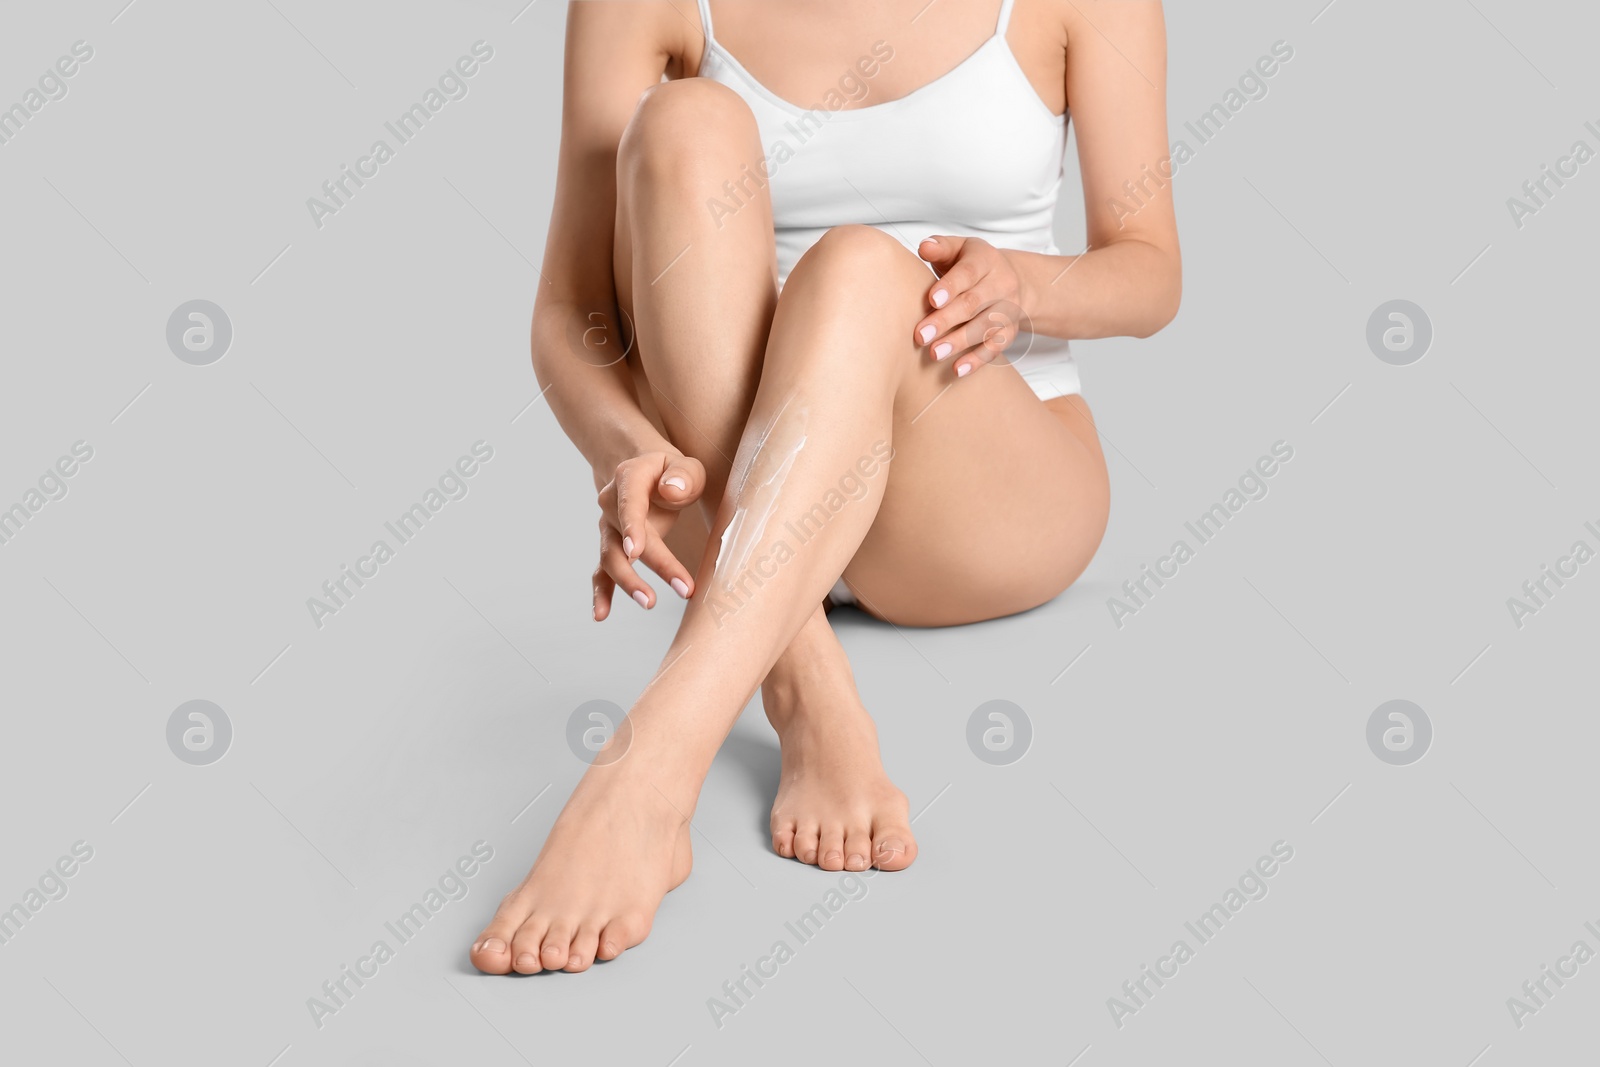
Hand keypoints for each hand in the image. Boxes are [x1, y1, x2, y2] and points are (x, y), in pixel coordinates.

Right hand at [593, 450, 705, 619]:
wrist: (647, 472)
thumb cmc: (673, 472)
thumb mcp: (686, 465)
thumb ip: (683, 475)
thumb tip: (671, 491)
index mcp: (629, 478)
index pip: (629, 502)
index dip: (631, 526)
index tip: (636, 551)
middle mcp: (611, 504)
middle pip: (624, 537)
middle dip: (654, 564)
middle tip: (683, 588)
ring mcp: (609, 528)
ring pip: (611, 558)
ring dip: (628, 582)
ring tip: (649, 603)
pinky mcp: (613, 548)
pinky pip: (602, 572)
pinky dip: (602, 593)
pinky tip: (601, 614)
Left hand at [914, 236, 1026, 378]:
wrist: (1012, 280)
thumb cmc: (971, 265)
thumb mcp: (958, 249)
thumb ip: (940, 247)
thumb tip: (924, 247)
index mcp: (986, 260)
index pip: (968, 273)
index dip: (951, 286)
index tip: (932, 300)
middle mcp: (1002, 284)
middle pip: (974, 303)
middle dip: (947, 320)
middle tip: (921, 335)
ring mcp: (1008, 310)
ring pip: (984, 327)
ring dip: (959, 342)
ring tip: (934, 354)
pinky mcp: (1009, 332)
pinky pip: (995, 347)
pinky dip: (977, 360)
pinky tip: (958, 370)